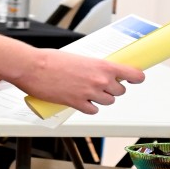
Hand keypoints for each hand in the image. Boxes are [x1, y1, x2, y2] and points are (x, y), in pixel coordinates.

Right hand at [14, 52, 144, 115]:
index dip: (136, 78)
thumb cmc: (51, 59)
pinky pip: (93, 110)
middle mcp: (100, 80)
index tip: (137, 78)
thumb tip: (100, 72)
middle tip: (101, 85)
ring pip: (108, 102)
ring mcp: (90, 93)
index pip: (132, 74)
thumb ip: (93, 66)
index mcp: (102, 65)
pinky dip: (89, 107)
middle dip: (112, 89)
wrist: (33, 67)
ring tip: (88, 92)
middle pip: (120, 91)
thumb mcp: (79, 57)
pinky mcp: (78, 104)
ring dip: (101, 99)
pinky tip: (81, 101)